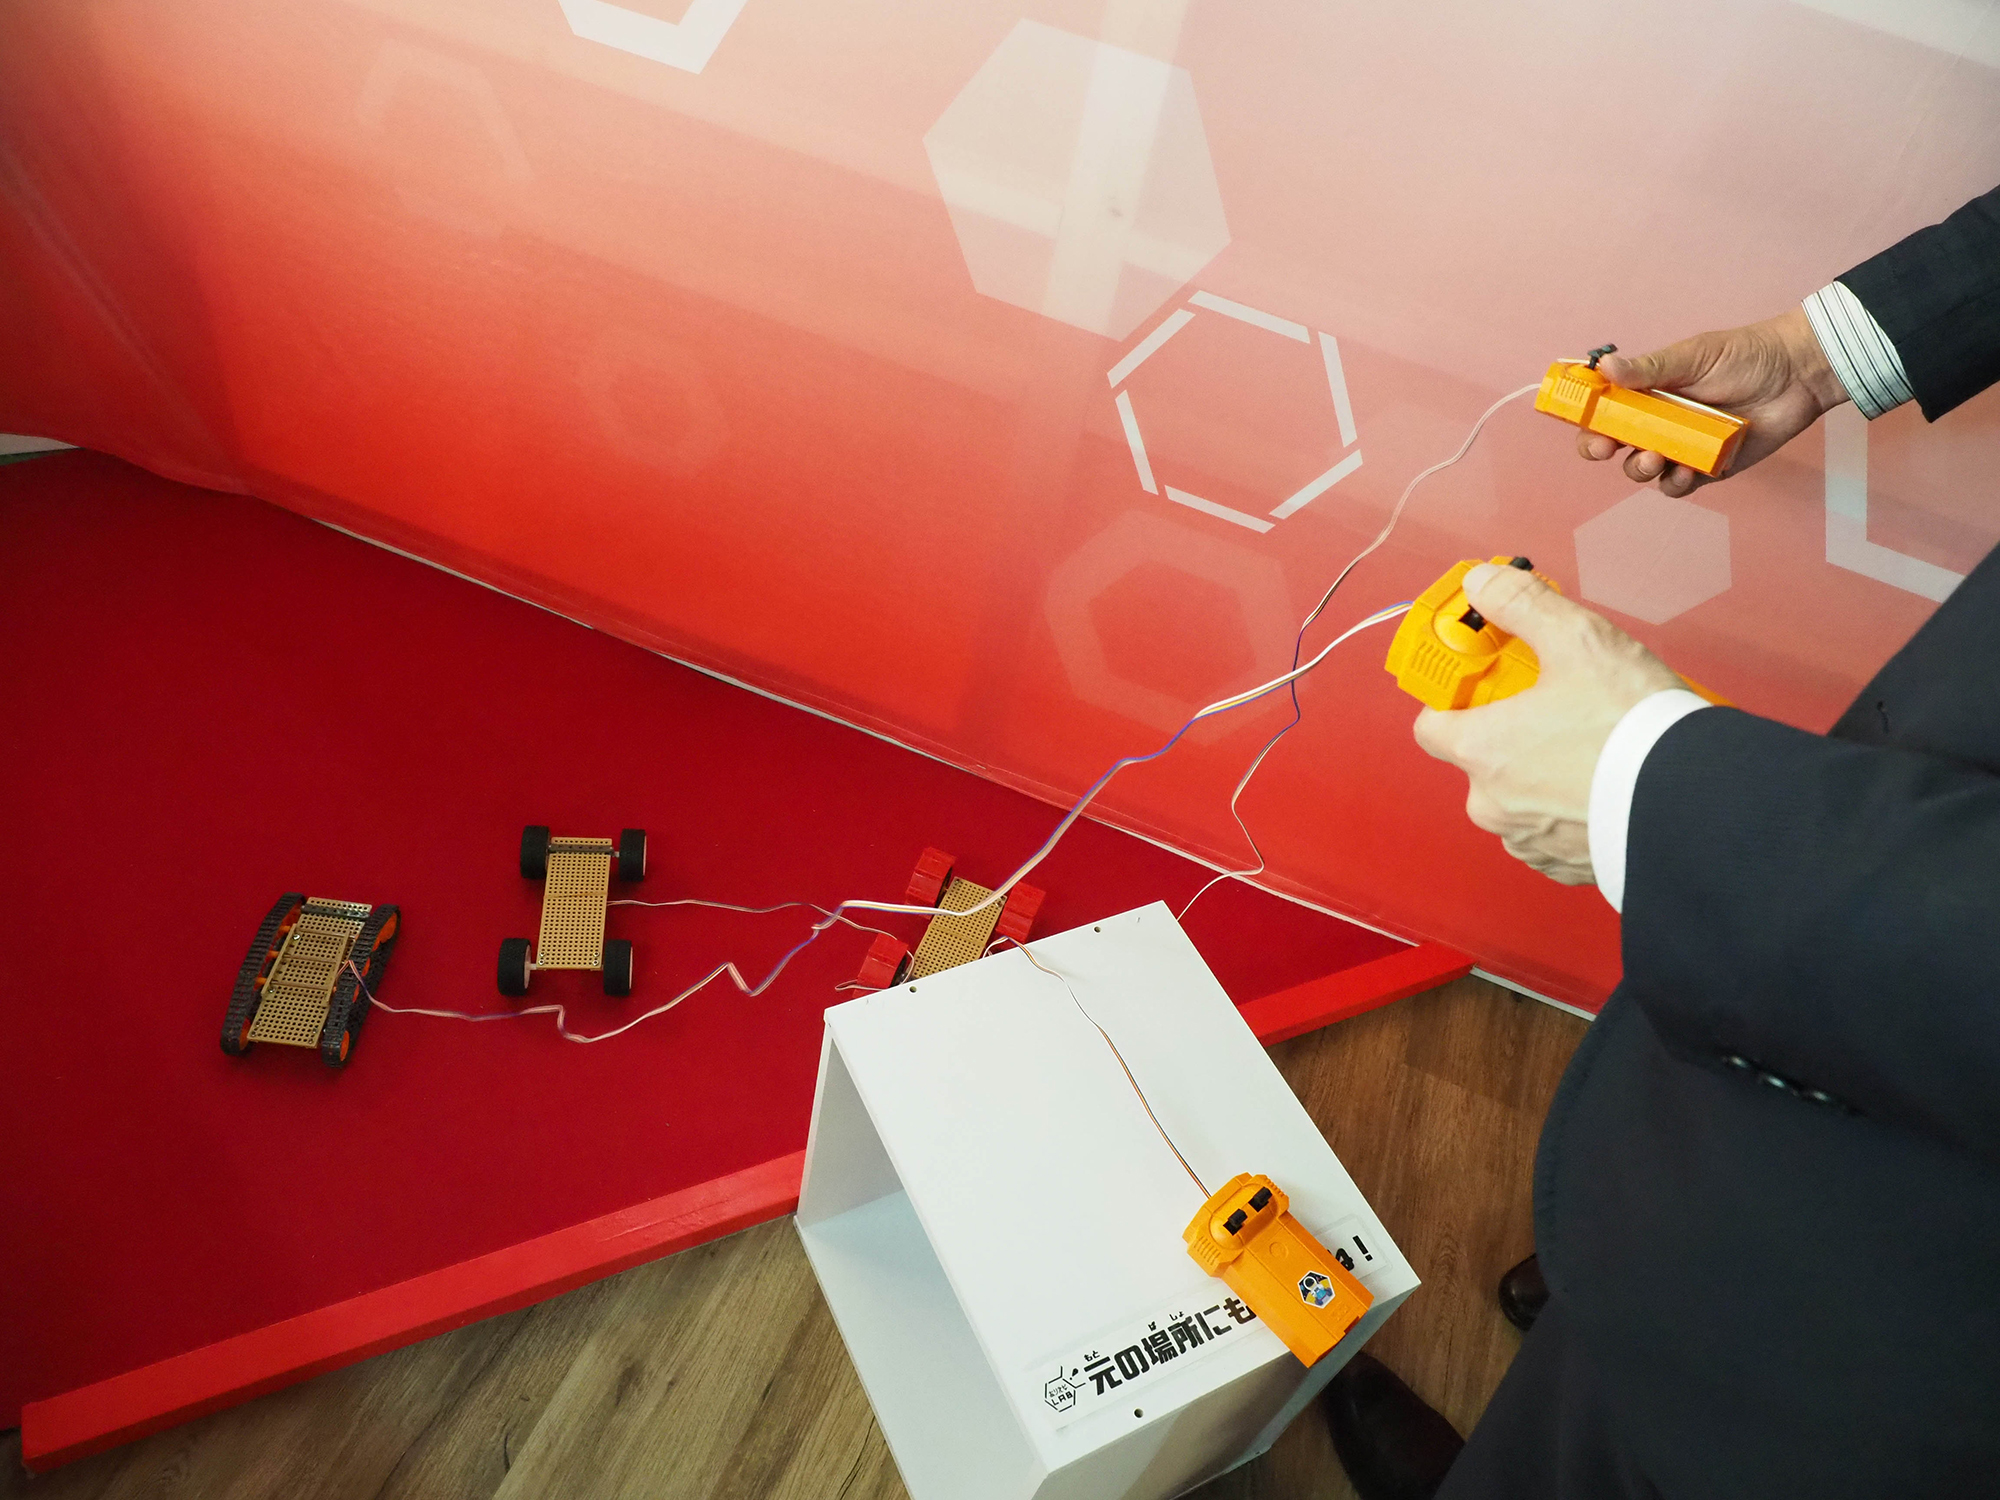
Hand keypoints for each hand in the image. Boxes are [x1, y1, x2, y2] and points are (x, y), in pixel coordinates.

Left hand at [1412, 564, 1681, 883]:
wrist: (1697, 804)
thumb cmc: (1634, 729)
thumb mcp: (1576, 640)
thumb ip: (1519, 605)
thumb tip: (1483, 584)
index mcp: (1481, 751)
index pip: (1432, 723)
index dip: (1456, 695)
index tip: (1483, 677)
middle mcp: (1493, 803)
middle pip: (1481, 756)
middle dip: (1512, 727)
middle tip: (1556, 701)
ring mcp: (1528, 840)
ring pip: (1518, 794)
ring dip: (1543, 769)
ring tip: (1591, 740)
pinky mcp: (1566, 866)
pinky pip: (1553, 829)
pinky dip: (1570, 806)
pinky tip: (1605, 779)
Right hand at [1580, 307, 1848, 495]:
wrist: (1799, 373)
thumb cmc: (1746, 355)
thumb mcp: (1693, 356)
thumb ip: (1649, 368)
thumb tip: (1605, 367)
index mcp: (1649, 391)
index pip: (1605, 408)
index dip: (1587, 418)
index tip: (1583, 422)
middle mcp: (1659, 420)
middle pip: (1614, 444)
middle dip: (1603, 448)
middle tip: (1609, 447)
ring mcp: (1682, 446)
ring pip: (1642, 469)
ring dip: (1639, 468)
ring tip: (1654, 458)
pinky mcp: (1707, 467)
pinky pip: (1679, 485)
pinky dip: (1675, 482)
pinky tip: (1684, 470)